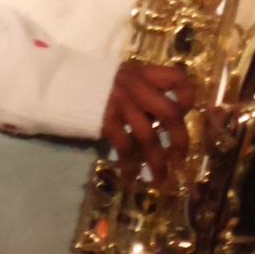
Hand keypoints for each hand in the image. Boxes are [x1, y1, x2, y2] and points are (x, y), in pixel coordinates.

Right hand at [102, 61, 193, 185]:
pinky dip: (129, 166)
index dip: (187, 97)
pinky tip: (131, 178)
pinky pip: (124, 146)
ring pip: (148, 136)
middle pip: (169, 112)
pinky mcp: (106, 119)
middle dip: (179, 140)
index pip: (177, 78)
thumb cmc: (102, 84)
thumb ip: (148, 93)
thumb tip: (171, 122)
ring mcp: (121, 102)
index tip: (186, 113)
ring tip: (160, 180)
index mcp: (145, 73)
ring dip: (157, 162)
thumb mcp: (128, 79)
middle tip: (180, 160)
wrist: (67, 83)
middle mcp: (137, 86)